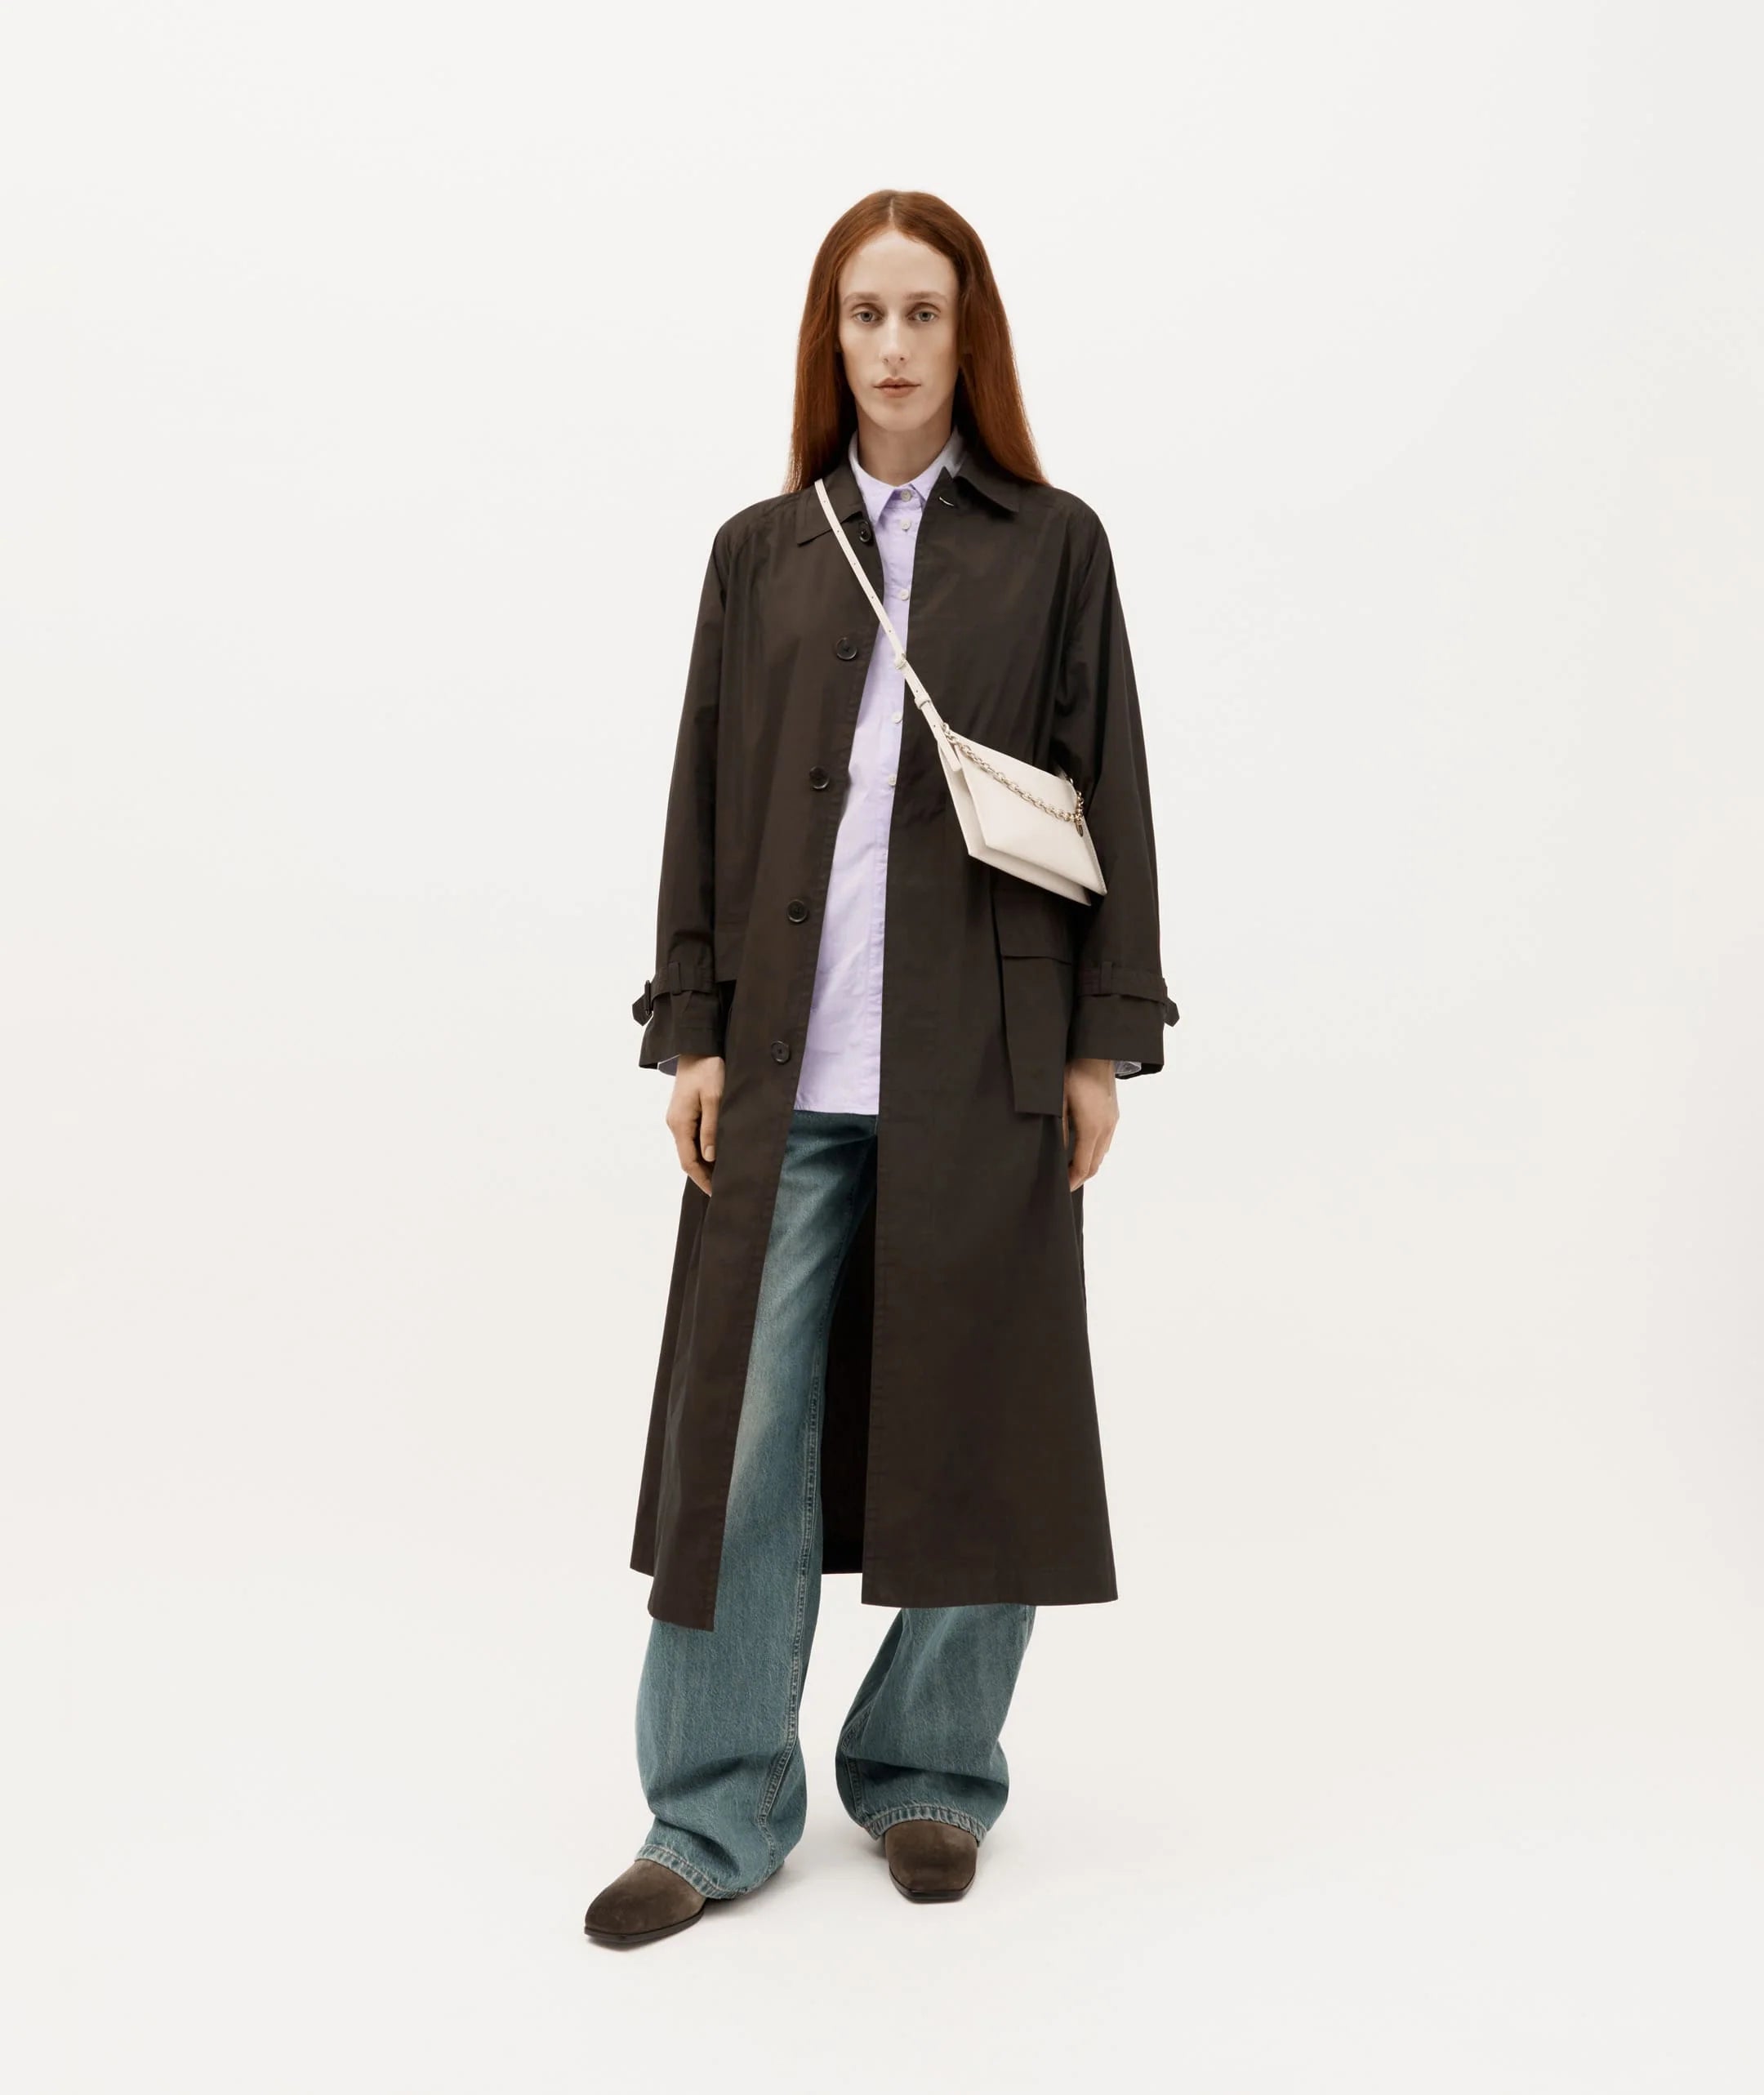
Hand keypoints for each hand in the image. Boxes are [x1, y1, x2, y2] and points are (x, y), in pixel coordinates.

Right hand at [668, 1054, 724, 1195]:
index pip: (688, 1161)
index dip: (702, 1179)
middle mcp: (675, 1123)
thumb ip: (711, 1128)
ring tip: (724, 1175)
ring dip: (705, 1163)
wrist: (698, 1045)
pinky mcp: (685, 1112)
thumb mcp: (714, 1098)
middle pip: (688, 1157)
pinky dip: (704, 1149)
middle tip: (724, 1188)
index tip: (716, 1193)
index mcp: (680, 1123)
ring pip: (690, 1148)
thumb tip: (709, 1157)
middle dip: (704, 1175)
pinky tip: (718, 1154)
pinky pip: (693, 1137)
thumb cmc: (708, 1068)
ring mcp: (678, 1118)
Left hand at [1062, 1057, 1118, 1190]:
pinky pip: (1105, 1141)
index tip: (1062, 1189)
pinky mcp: (1114, 1114)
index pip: (1084, 1166)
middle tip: (1064, 1183)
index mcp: (1092, 1128)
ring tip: (1069, 1167)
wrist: (1096, 1050)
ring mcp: (1113, 1121)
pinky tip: (1080, 1147)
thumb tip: (1057, 1153)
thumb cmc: (1073, 1072)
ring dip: (1087, 1164)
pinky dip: (1093, 1152)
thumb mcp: (1058, 1100)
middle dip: (1080, 1177)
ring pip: (1102, 1153)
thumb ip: (1059, 1129)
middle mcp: (1107, 1128)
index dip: (1073, 1181)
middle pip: (1095, 1164)